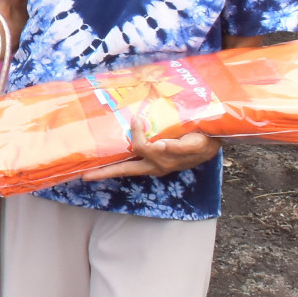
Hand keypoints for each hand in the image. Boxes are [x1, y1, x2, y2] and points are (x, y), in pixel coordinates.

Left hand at [82, 125, 219, 180]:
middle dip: (105, 173)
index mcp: (162, 161)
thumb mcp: (195, 144)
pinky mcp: (155, 160)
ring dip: (111, 168)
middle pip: (125, 170)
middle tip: (84, 176)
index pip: (140, 149)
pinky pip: (134, 162)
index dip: (136, 135)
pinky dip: (120, 162)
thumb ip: (179, 146)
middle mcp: (155, 165)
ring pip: (128, 167)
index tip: (138, 120)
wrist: (213, 141)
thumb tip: (160, 146)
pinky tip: (110, 159)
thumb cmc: (203, 141)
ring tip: (93, 169)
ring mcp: (154, 164)